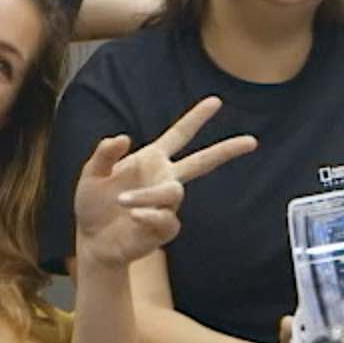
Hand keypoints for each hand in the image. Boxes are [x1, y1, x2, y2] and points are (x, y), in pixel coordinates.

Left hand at [70, 95, 257, 270]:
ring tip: (122, 202)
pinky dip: (150, 215)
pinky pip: (167, 220)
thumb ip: (104, 154)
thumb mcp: (91, 174)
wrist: (91, 241)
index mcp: (150, 160)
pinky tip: (134, 216)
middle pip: (202, 162)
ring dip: (148, 196)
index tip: (215, 102)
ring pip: (173, 193)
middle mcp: (163, 179)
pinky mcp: (163, 229)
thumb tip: (122, 138)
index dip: (196, 118)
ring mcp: (165, 205)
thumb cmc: (93, 204)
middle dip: (226, 150)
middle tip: (252, 141)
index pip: (179, 135)